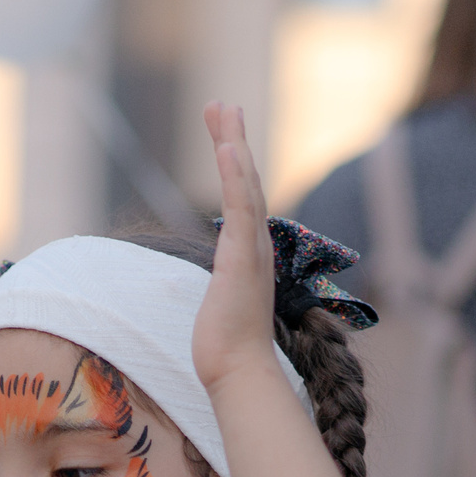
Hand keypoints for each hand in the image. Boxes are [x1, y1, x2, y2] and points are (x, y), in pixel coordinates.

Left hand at [191, 101, 281, 394]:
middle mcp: (257, 244)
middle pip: (244, 179)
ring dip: (232, 143)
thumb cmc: (229, 349)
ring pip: (243, 183)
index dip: (233, 163)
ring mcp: (252, 248)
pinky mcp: (242, 257)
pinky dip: (233, 174)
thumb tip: (218, 288)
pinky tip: (225, 146)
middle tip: (221, 104)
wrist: (239, 372)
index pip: (241, 197)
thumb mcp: (222, 305)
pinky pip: (240, 206)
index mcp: (250, 253)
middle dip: (231, 139)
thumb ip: (224, 286)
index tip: (223, 134)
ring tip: (222, 109)